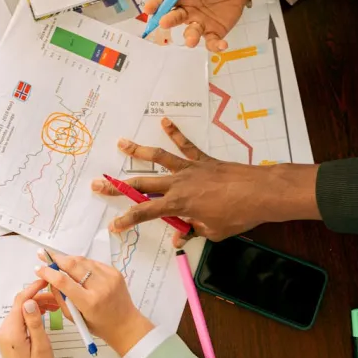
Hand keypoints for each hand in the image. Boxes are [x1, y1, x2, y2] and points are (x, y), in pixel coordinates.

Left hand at [0, 279, 59, 357]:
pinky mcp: (9, 337)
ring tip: (54, 307)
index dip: (33, 288)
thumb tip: (30, 302)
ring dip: (36, 306)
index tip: (46, 280)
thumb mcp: (41, 346)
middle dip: (37, 297)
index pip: (20, 302)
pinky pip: (19, 320)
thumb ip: (35, 322)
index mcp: (11, 332)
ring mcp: (5, 334)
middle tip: (57, 299)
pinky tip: (45, 314)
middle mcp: (4, 331)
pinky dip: (31, 314)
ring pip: (20, 311)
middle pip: (20, 305)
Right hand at [34, 253, 153, 356]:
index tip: (38, 269)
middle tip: (43, 254)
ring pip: (82, 261)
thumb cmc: (98, 324)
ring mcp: (109, 277)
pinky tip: (75, 266)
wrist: (125, 324)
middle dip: (56, 258)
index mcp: (89, 302)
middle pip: (73, 265)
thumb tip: (49, 279)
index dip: (48, 273)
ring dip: (68, 258)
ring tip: (57, 259)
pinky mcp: (114, 272)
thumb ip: (60, 298)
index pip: (64, 282)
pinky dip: (82, 263)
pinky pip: (93, 262)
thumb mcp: (75, 317)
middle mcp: (100, 287)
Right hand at [91, 118, 321, 243]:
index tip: (114, 225)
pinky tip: (164, 121)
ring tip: (121, 144)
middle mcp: (178, 183)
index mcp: (179, 204)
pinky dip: (174, 132)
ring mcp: (189, 169)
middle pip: (142, 184)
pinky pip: (185, 145)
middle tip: (98, 183)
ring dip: (138, 152)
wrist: (260, 193)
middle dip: (118, 186)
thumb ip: (193, 231)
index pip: (145, 213)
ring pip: (158, 159)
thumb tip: (179, 236)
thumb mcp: (213, 231)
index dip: (127, 220)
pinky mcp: (202, 160)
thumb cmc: (238, 215)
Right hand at [144, 0, 248, 50]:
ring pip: (191, 33)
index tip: (148, 9)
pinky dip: (216, 46)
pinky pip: (212, 42)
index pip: (166, 0)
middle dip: (169, 21)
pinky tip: (222, 46)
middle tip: (165, 23)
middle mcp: (188, 11)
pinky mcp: (214, 33)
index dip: (156, 5)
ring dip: (189, 37)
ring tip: (191, 40)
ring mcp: (200, 23)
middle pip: (174, 18)